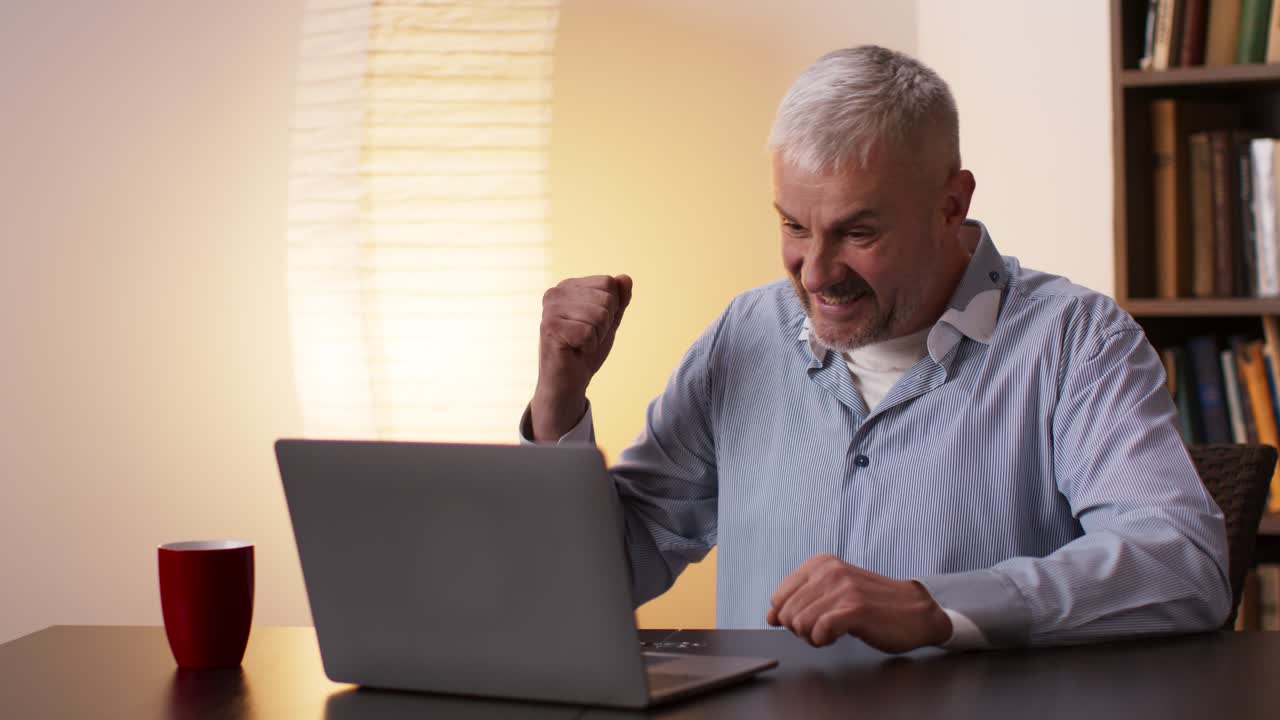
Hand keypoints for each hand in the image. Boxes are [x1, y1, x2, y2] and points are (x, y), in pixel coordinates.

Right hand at [530, 274, 632, 440]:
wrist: (567, 382)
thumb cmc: (585, 351)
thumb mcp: (609, 322)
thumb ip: (619, 300)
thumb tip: (625, 278)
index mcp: (569, 287)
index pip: (609, 282)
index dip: (612, 308)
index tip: (594, 324)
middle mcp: (556, 292)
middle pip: (607, 298)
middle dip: (605, 324)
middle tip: (587, 337)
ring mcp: (550, 309)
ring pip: (600, 315)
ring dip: (597, 336)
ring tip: (581, 344)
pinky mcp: (550, 327)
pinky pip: (589, 332)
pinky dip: (588, 346)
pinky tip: (574, 350)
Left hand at [766, 554, 952, 652]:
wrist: (914, 611)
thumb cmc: (871, 604)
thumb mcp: (831, 593)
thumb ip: (799, 601)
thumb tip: (770, 617)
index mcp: (819, 563)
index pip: (777, 597)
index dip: (787, 617)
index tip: (808, 620)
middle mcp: (829, 571)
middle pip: (787, 614)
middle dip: (800, 630)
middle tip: (823, 629)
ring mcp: (843, 589)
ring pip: (801, 624)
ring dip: (813, 637)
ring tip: (832, 632)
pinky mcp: (855, 609)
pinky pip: (819, 632)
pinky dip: (823, 641)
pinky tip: (836, 637)